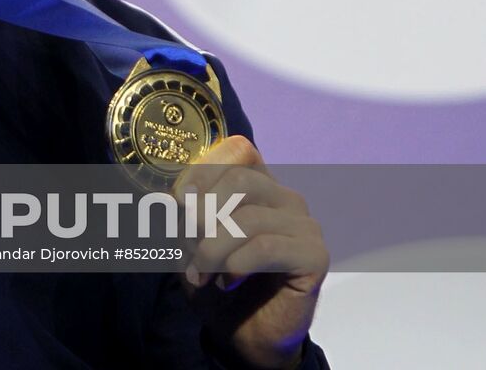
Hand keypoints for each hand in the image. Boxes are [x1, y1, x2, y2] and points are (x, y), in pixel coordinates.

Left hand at [176, 135, 328, 369]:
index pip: (236, 151)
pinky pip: (266, 248)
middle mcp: (287, 198)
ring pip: (248, 219)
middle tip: (189, 246)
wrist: (244, 335)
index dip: (202, 171)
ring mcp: (305, 226)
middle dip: (203, 214)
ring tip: (201, 273)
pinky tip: (226, 282)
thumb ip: (185, 214)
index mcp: (260, 185)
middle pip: (240, 181)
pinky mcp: (315, 256)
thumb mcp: (190, 241)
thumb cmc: (218, 281)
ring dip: (212, 249)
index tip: (178, 202)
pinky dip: (235, 265)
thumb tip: (170, 195)